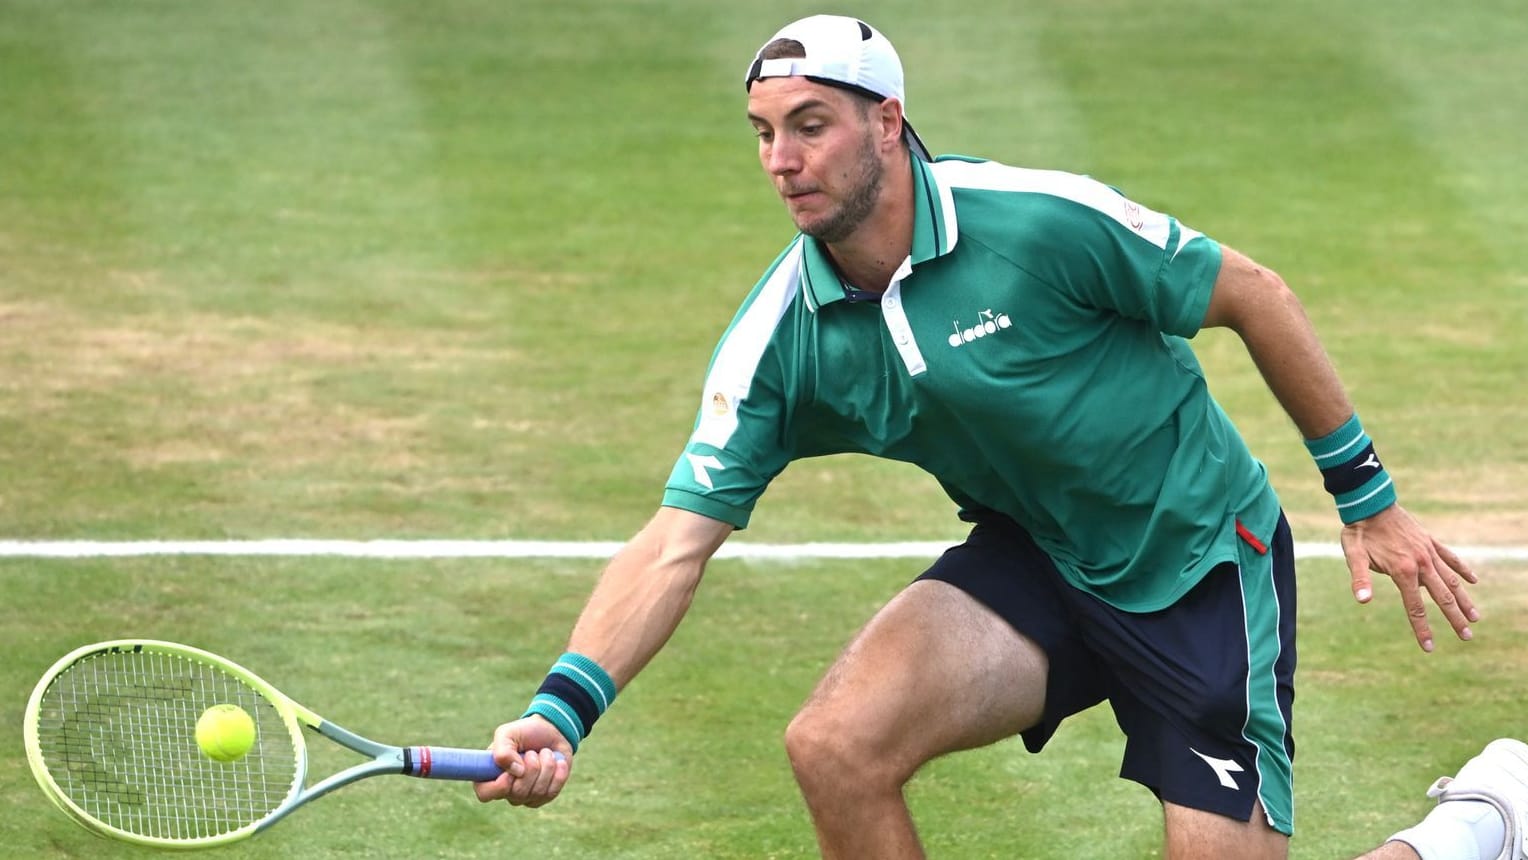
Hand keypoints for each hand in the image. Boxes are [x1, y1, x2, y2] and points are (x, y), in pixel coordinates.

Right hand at [472, 715, 573, 807]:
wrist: (552, 731)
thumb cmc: (525, 732)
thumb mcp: (508, 733)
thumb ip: (503, 750)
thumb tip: (516, 772)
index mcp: (490, 774)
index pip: (484, 794)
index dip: (497, 787)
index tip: (510, 773)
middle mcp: (506, 789)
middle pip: (517, 793)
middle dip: (531, 768)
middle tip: (532, 752)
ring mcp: (525, 796)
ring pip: (536, 792)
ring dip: (545, 767)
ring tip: (545, 753)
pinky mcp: (544, 796)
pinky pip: (551, 793)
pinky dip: (558, 773)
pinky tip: (558, 762)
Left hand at [1340, 504, 1479, 651]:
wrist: (1370, 503)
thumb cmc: (1359, 532)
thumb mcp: (1353, 556)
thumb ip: (1360, 579)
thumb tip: (1362, 601)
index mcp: (1403, 571)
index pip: (1415, 607)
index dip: (1422, 629)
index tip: (1429, 648)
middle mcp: (1421, 563)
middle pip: (1442, 597)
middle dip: (1455, 619)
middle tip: (1467, 637)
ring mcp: (1428, 552)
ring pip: (1451, 580)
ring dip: (1464, 599)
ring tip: (1476, 616)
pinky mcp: (1430, 541)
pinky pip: (1450, 558)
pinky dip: (1462, 569)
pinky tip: (1473, 580)